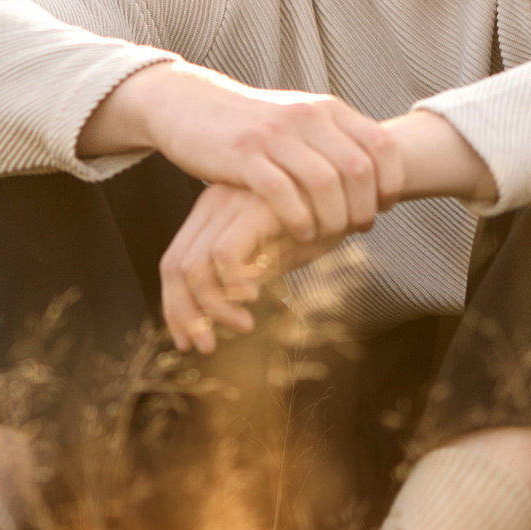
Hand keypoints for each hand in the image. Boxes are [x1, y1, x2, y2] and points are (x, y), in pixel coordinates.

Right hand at [89, 63, 404, 243]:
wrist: (191, 104)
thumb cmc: (252, 124)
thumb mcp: (300, 120)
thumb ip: (335, 140)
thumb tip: (374, 175)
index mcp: (326, 109)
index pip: (381, 145)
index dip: (391, 181)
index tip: (384, 206)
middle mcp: (306, 117)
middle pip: (358, 169)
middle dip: (364, 208)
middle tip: (357, 228)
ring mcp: (275, 136)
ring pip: (325, 183)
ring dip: (334, 218)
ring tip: (330, 235)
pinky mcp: (244, 156)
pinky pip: (283, 193)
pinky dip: (299, 220)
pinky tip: (299, 234)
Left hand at [157, 184, 339, 352]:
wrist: (356, 183)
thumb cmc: (319, 218)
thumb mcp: (277, 251)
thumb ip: (247, 274)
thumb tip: (221, 316)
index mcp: (213, 213)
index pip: (174, 264)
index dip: (177, 307)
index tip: (190, 340)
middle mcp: (213, 205)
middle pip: (174, 267)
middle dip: (184, 314)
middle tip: (205, 347)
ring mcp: (230, 203)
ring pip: (193, 267)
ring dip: (211, 308)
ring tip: (243, 326)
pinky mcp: (253, 207)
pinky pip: (224, 255)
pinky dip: (231, 286)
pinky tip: (255, 299)